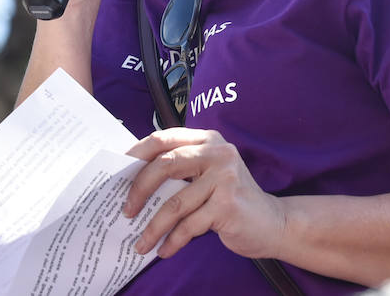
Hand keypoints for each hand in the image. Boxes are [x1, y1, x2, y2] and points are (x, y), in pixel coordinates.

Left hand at [124, 128, 285, 260]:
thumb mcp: (208, 175)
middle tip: (125, 210)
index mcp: (208, 140)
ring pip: (175, 203)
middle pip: (165, 165)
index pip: (164, 138)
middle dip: (139, 189)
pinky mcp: (228, 205)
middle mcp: (218, 153)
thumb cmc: (231, 199)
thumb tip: (132, 180)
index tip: (117, 173)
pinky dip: (172, 241)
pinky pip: (189, 225)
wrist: (272, 222)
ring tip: (141, 244)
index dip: (137, 154)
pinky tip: (164, 250)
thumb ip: (181, 170)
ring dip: (152, 227)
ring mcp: (226, 178)